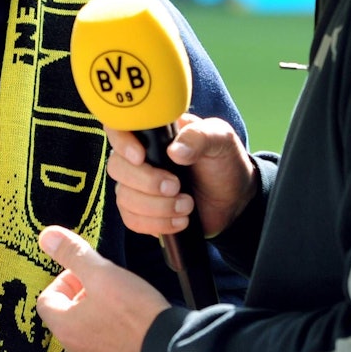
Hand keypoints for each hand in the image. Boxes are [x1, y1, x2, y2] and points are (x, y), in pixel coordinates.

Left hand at [37, 225, 170, 351]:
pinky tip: (128, 321)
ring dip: (96, 312)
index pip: (47, 299)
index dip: (65, 280)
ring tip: (120, 301)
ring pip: (84, 329)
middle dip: (82, 295)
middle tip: (106, 284)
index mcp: (65, 328)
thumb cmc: (136, 314)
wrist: (169, 346)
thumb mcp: (102, 274)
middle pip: (65, 314)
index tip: (86, 273)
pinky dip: (109, 330)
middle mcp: (74, 350)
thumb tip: (48, 237)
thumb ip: (73, 254)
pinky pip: (101, 343)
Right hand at [106, 114, 256, 237]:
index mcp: (155, 131)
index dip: (121, 142)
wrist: (234, 199)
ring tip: (187, 205)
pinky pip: (131, 220)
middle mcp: (140, 156)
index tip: (140, 156)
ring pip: (123, 197)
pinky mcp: (142, 211)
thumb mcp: (220, 140)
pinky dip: (156, 224)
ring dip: (156, 207)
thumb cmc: (224, 161)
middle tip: (176, 186)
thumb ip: (200, 137)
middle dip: (146, 182)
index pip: (119, 127)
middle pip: (116, 166)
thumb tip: (174, 151)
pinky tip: (180, 222)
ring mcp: (138, 185)